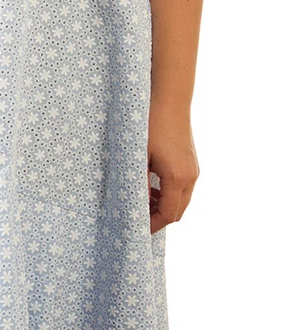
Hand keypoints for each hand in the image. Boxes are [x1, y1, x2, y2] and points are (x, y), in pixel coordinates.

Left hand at [147, 107, 199, 233]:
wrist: (170, 101)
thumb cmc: (151, 125)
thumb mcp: (140, 156)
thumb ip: (139, 182)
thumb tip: (134, 202)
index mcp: (177, 178)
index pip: (168, 214)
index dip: (153, 224)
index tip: (138, 228)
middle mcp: (190, 177)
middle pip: (178, 211)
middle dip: (159, 217)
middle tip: (139, 216)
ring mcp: (194, 169)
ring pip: (182, 200)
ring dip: (165, 205)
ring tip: (144, 201)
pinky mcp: (192, 162)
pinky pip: (184, 187)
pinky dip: (170, 193)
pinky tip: (154, 186)